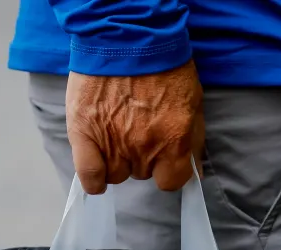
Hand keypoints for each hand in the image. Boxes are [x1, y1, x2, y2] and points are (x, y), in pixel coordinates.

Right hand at [65, 61, 203, 194]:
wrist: (127, 36)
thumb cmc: (164, 65)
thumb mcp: (193, 102)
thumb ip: (194, 140)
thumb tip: (195, 173)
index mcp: (173, 140)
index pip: (172, 181)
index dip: (168, 171)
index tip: (164, 160)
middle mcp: (143, 147)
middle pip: (142, 174)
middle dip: (142, 158)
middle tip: (137, 130)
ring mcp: (113, 142)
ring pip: (117, 174)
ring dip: (117, 161)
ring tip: (115, 134)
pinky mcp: (85, 134)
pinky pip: (90, 175)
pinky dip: (93, 178)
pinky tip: (96, 169)